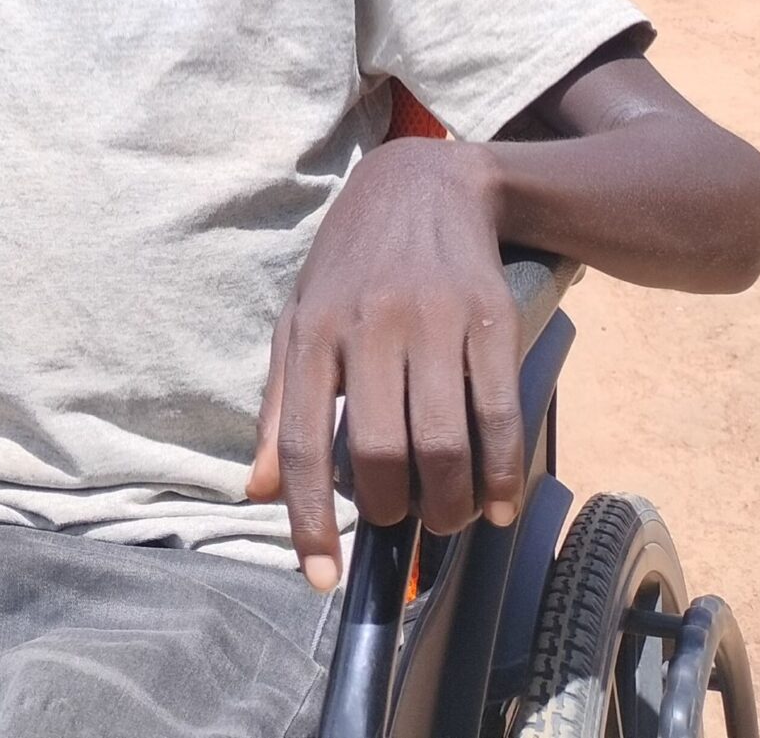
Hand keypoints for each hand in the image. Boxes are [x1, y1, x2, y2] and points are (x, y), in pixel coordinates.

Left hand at [248, 138, 523, 591]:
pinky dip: (501, 471)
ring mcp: (434, 319)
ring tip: (447, 517)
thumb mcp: (299, 318)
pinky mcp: (489, 317)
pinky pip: (499, 412)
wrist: (427, 181)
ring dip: (449, 502)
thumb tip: (258, 493)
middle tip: (402, 524)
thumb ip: (279, 406)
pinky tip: (497, 502)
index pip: (302, 443)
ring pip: (444, 441)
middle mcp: (369, 325)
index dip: (309, 521)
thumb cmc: (352, 264)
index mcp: (312, 332)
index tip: (321, 579)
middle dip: (395, 511)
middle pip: (383, 452)